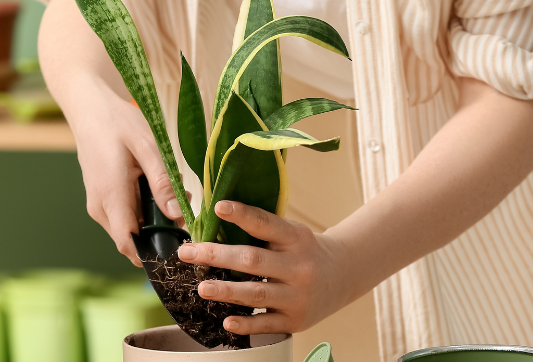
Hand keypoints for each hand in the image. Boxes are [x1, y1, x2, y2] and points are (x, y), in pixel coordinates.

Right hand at [38, 0, 183, 267]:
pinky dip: (144, 211)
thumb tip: (179, 215)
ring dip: (154, 221)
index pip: (129, 245)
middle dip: (161, 234)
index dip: (154, 255)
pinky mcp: (101, 198)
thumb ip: (163, 182)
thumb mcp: (147, 147)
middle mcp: (100, 207)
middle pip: (132, 240)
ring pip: (129, 228)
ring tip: (176, 195)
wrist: (88, 106)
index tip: (181, 250)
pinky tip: (158, 189)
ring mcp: (98, 204)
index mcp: (110, 197)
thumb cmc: (118, 121)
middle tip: (187, 212)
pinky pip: (124, 216)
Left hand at [176, 201, 358, 334]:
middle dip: (217, 256)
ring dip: (226, 291)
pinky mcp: (296, 321)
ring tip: (202, 287)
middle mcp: (299, 267)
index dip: (242, 215)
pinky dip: (246, 324)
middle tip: (188, 253)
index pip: (266, 223)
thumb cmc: (306, 251)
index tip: (218, 207)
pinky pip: (266, 325)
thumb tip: (215, 221)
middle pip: (253, 260)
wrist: (344, 275)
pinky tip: (227, 321)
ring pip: (256, 294)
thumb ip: (264, 230)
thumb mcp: (293, 233)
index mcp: (296, 238)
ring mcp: (297, 296)